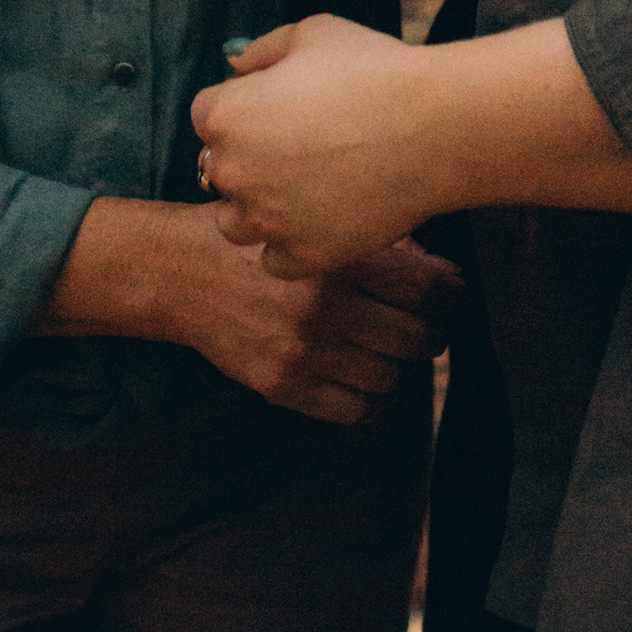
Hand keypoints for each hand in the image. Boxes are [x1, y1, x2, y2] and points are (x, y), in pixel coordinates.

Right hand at [41, 192, 455, 422]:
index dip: (450, 295)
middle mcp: (322, 307)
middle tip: (425, 324)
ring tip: (390, 348)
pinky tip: (365, 377)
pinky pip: (356, 411)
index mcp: (337, 257)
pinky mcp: (282, 387)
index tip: (450, 295)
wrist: (181, 272)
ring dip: (399, 366)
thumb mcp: (314, 220)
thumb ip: (375, 242)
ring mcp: (302, 352)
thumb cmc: (258, 238)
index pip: (428, 290)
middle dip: (430, 333)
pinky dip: (372, 400)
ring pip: (392, 378)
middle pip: (418, 338)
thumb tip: (445, 273)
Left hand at [193, 13, 451, 277]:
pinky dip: (292, 244)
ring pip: (237, 223)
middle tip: (301, 145)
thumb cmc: (375, 70)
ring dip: (259, 208)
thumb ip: (263, 50)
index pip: (207, 115)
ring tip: (305, 187)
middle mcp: (235, 172)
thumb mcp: (313, 33)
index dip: (244, 106)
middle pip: (219, 170)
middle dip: (249, 157)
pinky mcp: (303, 256)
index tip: (281, 105)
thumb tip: (236, 67)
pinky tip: (321, 219)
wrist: (434, 127)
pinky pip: (275, 260)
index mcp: (228, 114)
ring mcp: (267, 221)